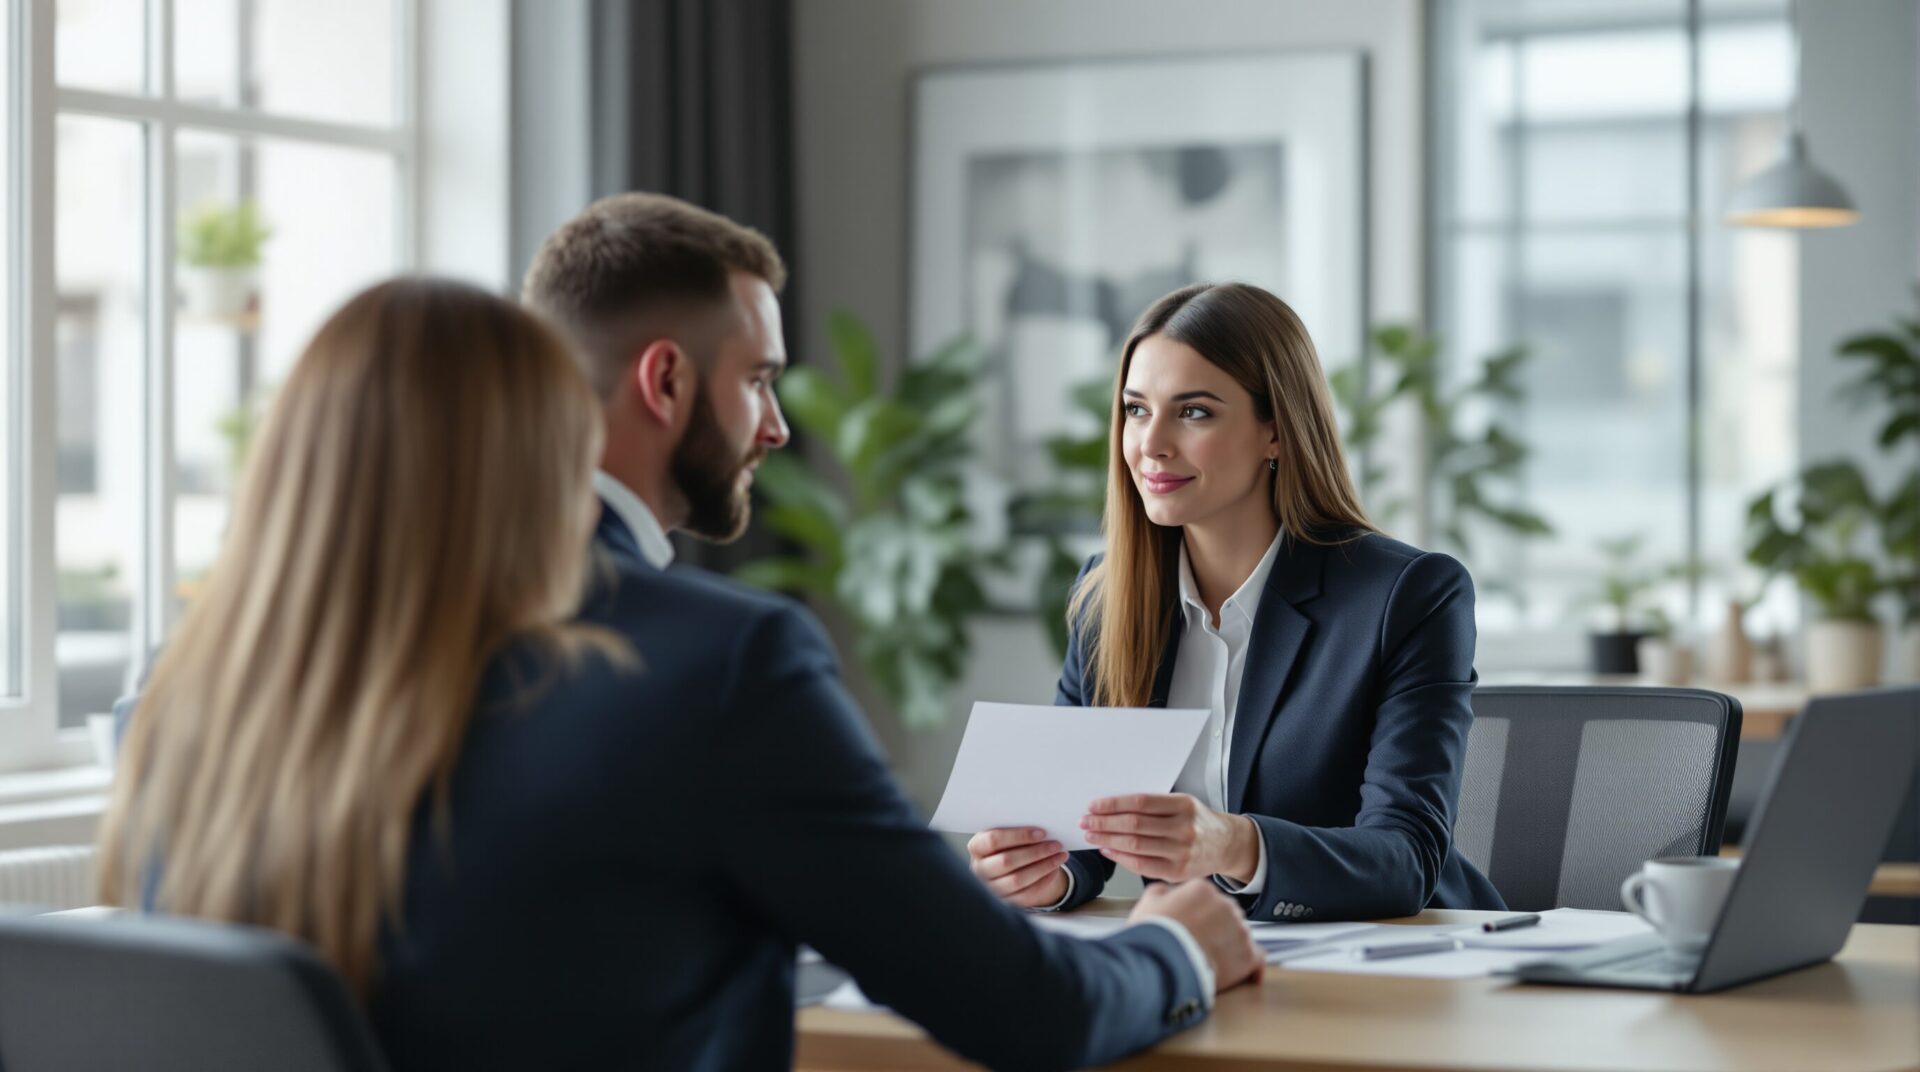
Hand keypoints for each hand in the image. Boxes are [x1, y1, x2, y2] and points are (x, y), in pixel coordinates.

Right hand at [967, 827, 1069, 907]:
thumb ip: (1017, 827)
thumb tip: (1042, 825)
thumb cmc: (1010, 842)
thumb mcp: (1008, 833)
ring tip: (1060, 855)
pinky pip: (1026, 894)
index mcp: (976, 847)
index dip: (1018, 836)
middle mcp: (979, 869)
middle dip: (1035, 852)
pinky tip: (1054, 869)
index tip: (1041, 832)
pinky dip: (1043, 881)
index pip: (993, 840)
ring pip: (1017, 880)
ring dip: (1043, 866)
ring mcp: (991, 888)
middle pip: (1006, 861)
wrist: (1010, 864)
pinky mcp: (1005, 901)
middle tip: (1056, 844)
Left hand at [1081, 794, 1258, 883]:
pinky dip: (1120, 858)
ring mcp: (1182, 852)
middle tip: (1086, 821)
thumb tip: (1112, 808)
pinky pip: (1141, 865)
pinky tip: (1108, 851)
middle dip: (1104, 823)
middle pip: (1134, 825)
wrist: (1226, 845)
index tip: (1094, 805)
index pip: (1140, 803)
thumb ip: (1153, 806)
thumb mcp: (1183, 804)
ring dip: (1108, 840)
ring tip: (1092, 836)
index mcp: (1184, 805)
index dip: (1113, 804)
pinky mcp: (1178, 872)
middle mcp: (1184, 828)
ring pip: (1135, 846)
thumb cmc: (1198, 822)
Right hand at [1129, 880, 1262, 992]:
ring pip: (1239, 936)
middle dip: (1214, 929)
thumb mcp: (1148, 902)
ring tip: (1210, 961)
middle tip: (1198, 944)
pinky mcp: (1247, 956)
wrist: (1162, 964)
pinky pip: (1257, 958)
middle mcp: (1225, 905)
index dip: (1197, 914)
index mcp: (1202, 889)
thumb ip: (1162, 892)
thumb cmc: (1154, 935)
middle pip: (1225, 916)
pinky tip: (1245, 973)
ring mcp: (1239, 930)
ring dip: (1228, 947)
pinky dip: (1251, 966)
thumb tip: (1167, 893)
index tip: (1191, 926)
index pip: (1207, 898)